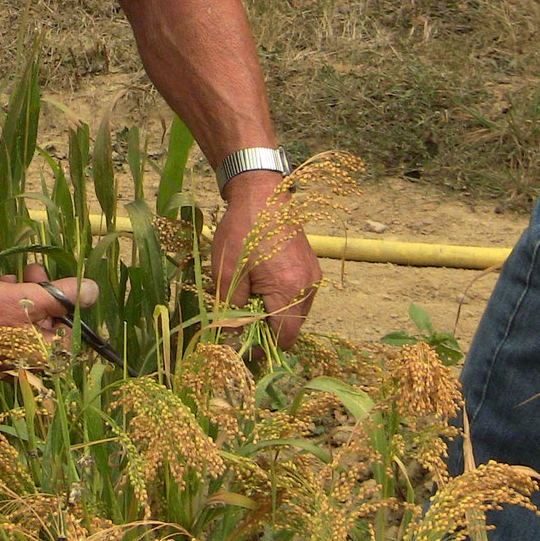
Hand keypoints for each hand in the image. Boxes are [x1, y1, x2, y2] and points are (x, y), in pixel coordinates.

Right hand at [0, 265, 99, 366]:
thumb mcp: (28, 298)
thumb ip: (62, 296)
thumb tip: (93, 291)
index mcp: (39, 356)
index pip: (69, 334)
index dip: (66, 306)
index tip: (58, 284)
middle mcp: (23, 361)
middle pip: (45, 323)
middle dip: (39, 293)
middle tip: (31, 271)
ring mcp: (3, 354)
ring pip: (22, 318)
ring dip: (17, 293)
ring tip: (2, 280)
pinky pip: (2, 322)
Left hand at [207, 170, 320, 348]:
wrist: (263, 194)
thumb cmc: (242, 229)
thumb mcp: (227, 271)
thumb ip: (231, 308)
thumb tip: (232, 335)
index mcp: (289, 289)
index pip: (283, 337)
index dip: (262, 346)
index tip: (242, 344)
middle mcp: (308, 286)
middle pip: (292, 327)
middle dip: (268, 330)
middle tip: (242, 323)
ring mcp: (312, 276)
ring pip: (296, 313)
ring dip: (275, 314)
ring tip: (250, 301)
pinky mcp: (311, 267)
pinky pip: (299, 296)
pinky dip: (282, 300)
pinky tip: (262, 286)